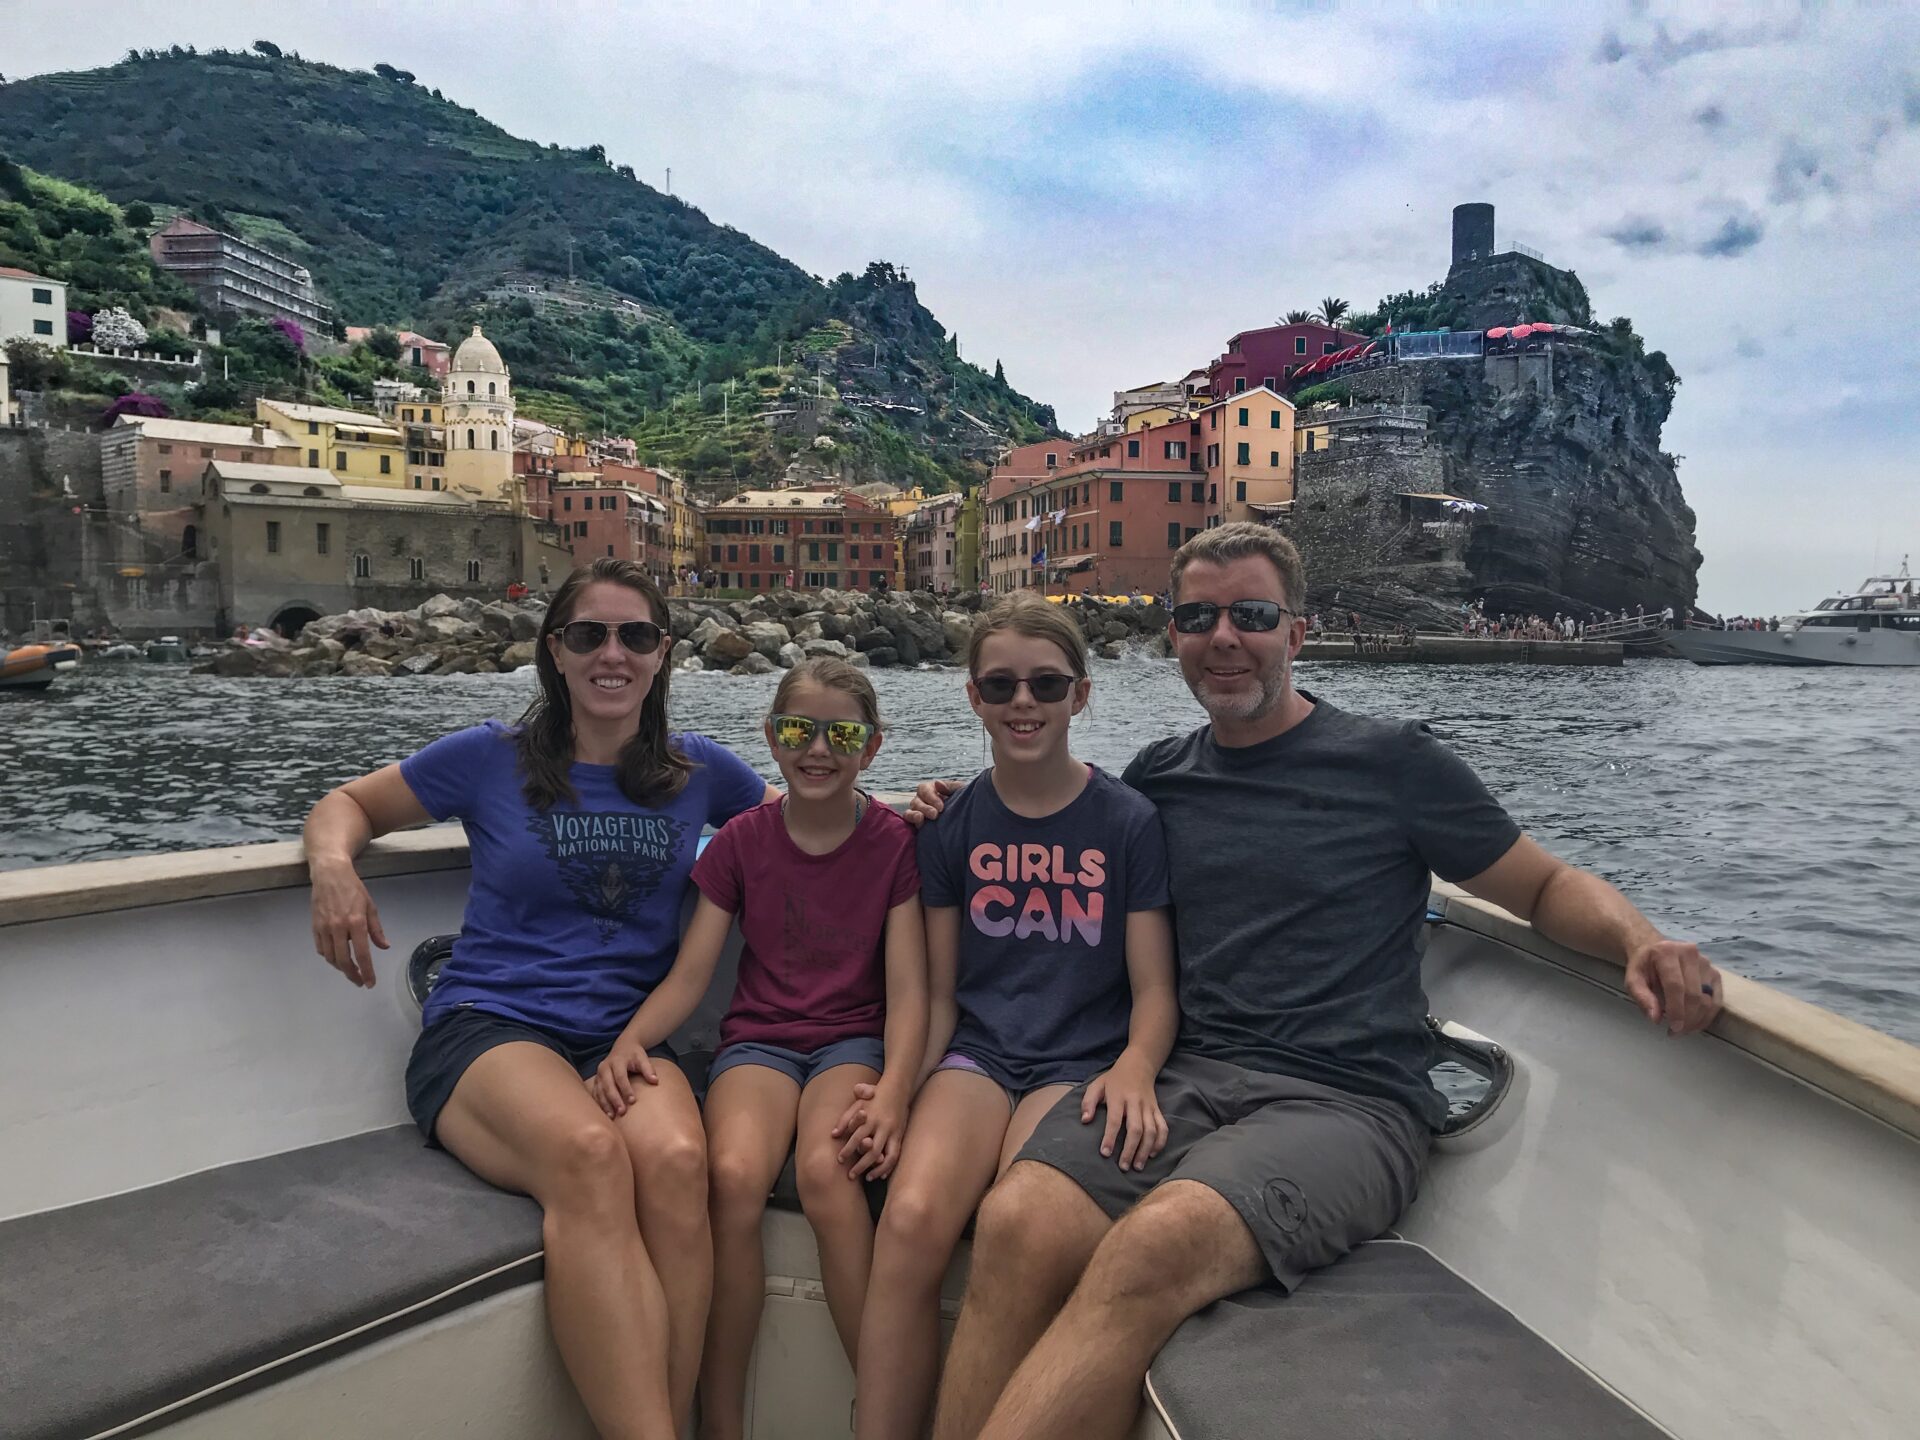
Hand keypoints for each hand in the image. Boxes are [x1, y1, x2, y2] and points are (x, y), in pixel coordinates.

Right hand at [310, 860, 387, 987]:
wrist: (330, 875)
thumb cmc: (353, 889)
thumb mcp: (370, 906)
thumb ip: (376, 929)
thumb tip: (384, 947)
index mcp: (356, 922)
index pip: (362, 953)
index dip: (366, 971)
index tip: (370, 983)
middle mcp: (338, 928)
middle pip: (343, 960)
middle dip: (352, 975)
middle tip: (359, 981)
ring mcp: (324, 928)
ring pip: (330, 957)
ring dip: (340, 967)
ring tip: (350, 970)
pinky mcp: (314, 927)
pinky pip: (321, 949)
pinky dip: (329, 956)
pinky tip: (337, 957)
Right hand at [590, 1035, 659, 1116]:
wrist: (623, 1046)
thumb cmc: (634, 1054)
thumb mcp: (642, 1057)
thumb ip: (648, 1069)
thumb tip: (655, 1081)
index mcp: (616, 1061)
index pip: (620, 1077)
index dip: (626, 1089)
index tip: (633, 1101)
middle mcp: (604, 1067)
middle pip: (608, 1085)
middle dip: (614, 1099)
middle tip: (622, 1112)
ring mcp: (598, 1074)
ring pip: (599, 1091)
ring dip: (605, 1104)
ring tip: (612, 1116)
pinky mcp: (596, 1081)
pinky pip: (595, 1093)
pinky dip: (599, 1103)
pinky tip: (605, 1113)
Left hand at [836, 1080, 906, 1180]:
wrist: (898, 1088)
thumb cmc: (874, 1095)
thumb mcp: (858, 1102)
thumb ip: (845, 1118)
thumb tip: (834, 1134)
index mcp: (869, 1117)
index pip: (856, 1137)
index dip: (848, 1150)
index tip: (839, 1160)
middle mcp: (881, 1126)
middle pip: (870, 1150)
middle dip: (860, 1165)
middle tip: (850, 1176)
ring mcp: (892, 1131)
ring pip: (885, 1155)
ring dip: (876, 1169)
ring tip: (867, 1178)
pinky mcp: (900, 1135)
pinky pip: (895, 1154)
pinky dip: (889, 1166)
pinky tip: (882, 1175)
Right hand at [905, 779, 959, 828]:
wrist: (967, 819)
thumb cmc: (963, 801)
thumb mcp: (960, 791)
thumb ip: (951, 786)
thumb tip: (937, 783)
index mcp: (931, 789)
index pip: (924, 789)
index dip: (931, 797)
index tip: (941, 807)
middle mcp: (922, 799)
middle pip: (916, 801)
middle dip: (925, 808)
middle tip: (935, 815)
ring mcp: (917, 811)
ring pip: (910, 811)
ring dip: (915, 815)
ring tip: (921, 819)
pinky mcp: (916, 823)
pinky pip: (909, 820)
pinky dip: (911, 821)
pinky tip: (919, 824)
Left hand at [1081, 1053, 1167, 1169]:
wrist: (1138, 1065)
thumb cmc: (1114, 1079)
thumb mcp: (1097, 1085)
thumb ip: (1088, 1102)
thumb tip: (1085, 1120)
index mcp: (1119, 1097)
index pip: (1115, 1120)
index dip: (1110, 1137)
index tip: (1105, 1153)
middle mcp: (1136, 1102)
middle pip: (1136, 1129)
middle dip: (1130, 1149)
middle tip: (1124, 1167)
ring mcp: (1149, 1106)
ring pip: (1151, 1130)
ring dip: (1145, 1150)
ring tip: (1137, 1166)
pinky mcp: (1157, 1109)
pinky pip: (1163, 1127)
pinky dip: (1160, 1142)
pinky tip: (1153, 1154)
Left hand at [1625, 938, 1721, 1035]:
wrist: (1654, 950)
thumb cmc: (1643, 967)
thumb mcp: (1633, 979)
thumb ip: (1642, 997)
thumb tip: (1655, 1018)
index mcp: (1667, 952)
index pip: (1675, 985)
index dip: (1676, 1009)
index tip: (1673, 1028)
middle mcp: (1690, 953)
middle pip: (1694, 994)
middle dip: (1687, 1019)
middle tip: (1675, 1032)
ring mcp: (1706, 963)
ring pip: (1708, 999)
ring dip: (1698, 1020)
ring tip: (1683, 1030)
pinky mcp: (1714, 973)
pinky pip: (1717, 999)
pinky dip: (1708, 1015)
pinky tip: (1696, 1024)